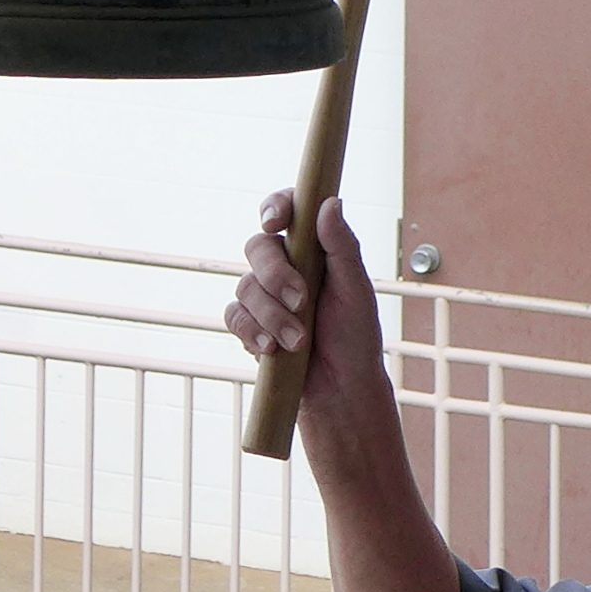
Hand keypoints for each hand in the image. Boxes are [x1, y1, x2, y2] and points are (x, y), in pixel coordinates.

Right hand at [226, 190, 388, 417]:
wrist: (341, 388)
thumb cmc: (356, 334)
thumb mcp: (355, 288)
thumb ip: (341, 246)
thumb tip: (329, 202)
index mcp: (313, 248)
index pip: (286, 211)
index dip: (275, 207)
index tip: (274, 222)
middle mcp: (285, 266)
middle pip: (258, 247)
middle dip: (275, 275)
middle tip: (301, 301)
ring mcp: (265, 295)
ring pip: (245, 286)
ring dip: (271, 315)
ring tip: (297, 341)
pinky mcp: (251, 324)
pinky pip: (234, 316)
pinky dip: (251, 331)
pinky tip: (270, 349)